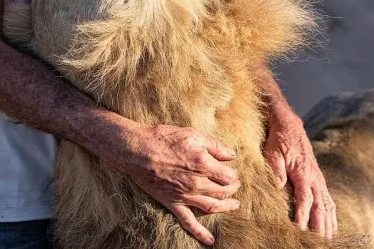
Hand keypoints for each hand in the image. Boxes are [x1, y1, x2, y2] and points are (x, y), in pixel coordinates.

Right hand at [112, 123, 240, 245]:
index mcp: (203, 164)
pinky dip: (200, 233)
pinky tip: (210, 240)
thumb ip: (214, 146)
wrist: (138, 150)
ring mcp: (185, 195)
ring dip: (225, 207)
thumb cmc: (164, 138)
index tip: (234, 172)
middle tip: (235, 186)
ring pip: (212, 207)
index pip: (228, 176)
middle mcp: (197, 182)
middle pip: (222, 191)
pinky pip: (189, 222)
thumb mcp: (192, 134)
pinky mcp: (173, 203)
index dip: (234, 175)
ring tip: (233, 205)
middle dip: (232, 189)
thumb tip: (231, 155)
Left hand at [263, 112, 336, 239]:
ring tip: (330, 239)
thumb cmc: (278, 138)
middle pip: (320, 206)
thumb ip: (276, 170)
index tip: (301, 231)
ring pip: (327, 204)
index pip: (305, 199)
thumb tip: (279, 187)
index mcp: (303, 173)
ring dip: (329, 222)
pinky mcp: (318, 177)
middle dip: (321, 226)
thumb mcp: (272, 151)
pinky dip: (331, 212)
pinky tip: (332, 222)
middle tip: (321, 243)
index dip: (303, 216)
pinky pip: (328, 198)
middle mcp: (314, 177)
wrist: (288, 123)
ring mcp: (318, 177)